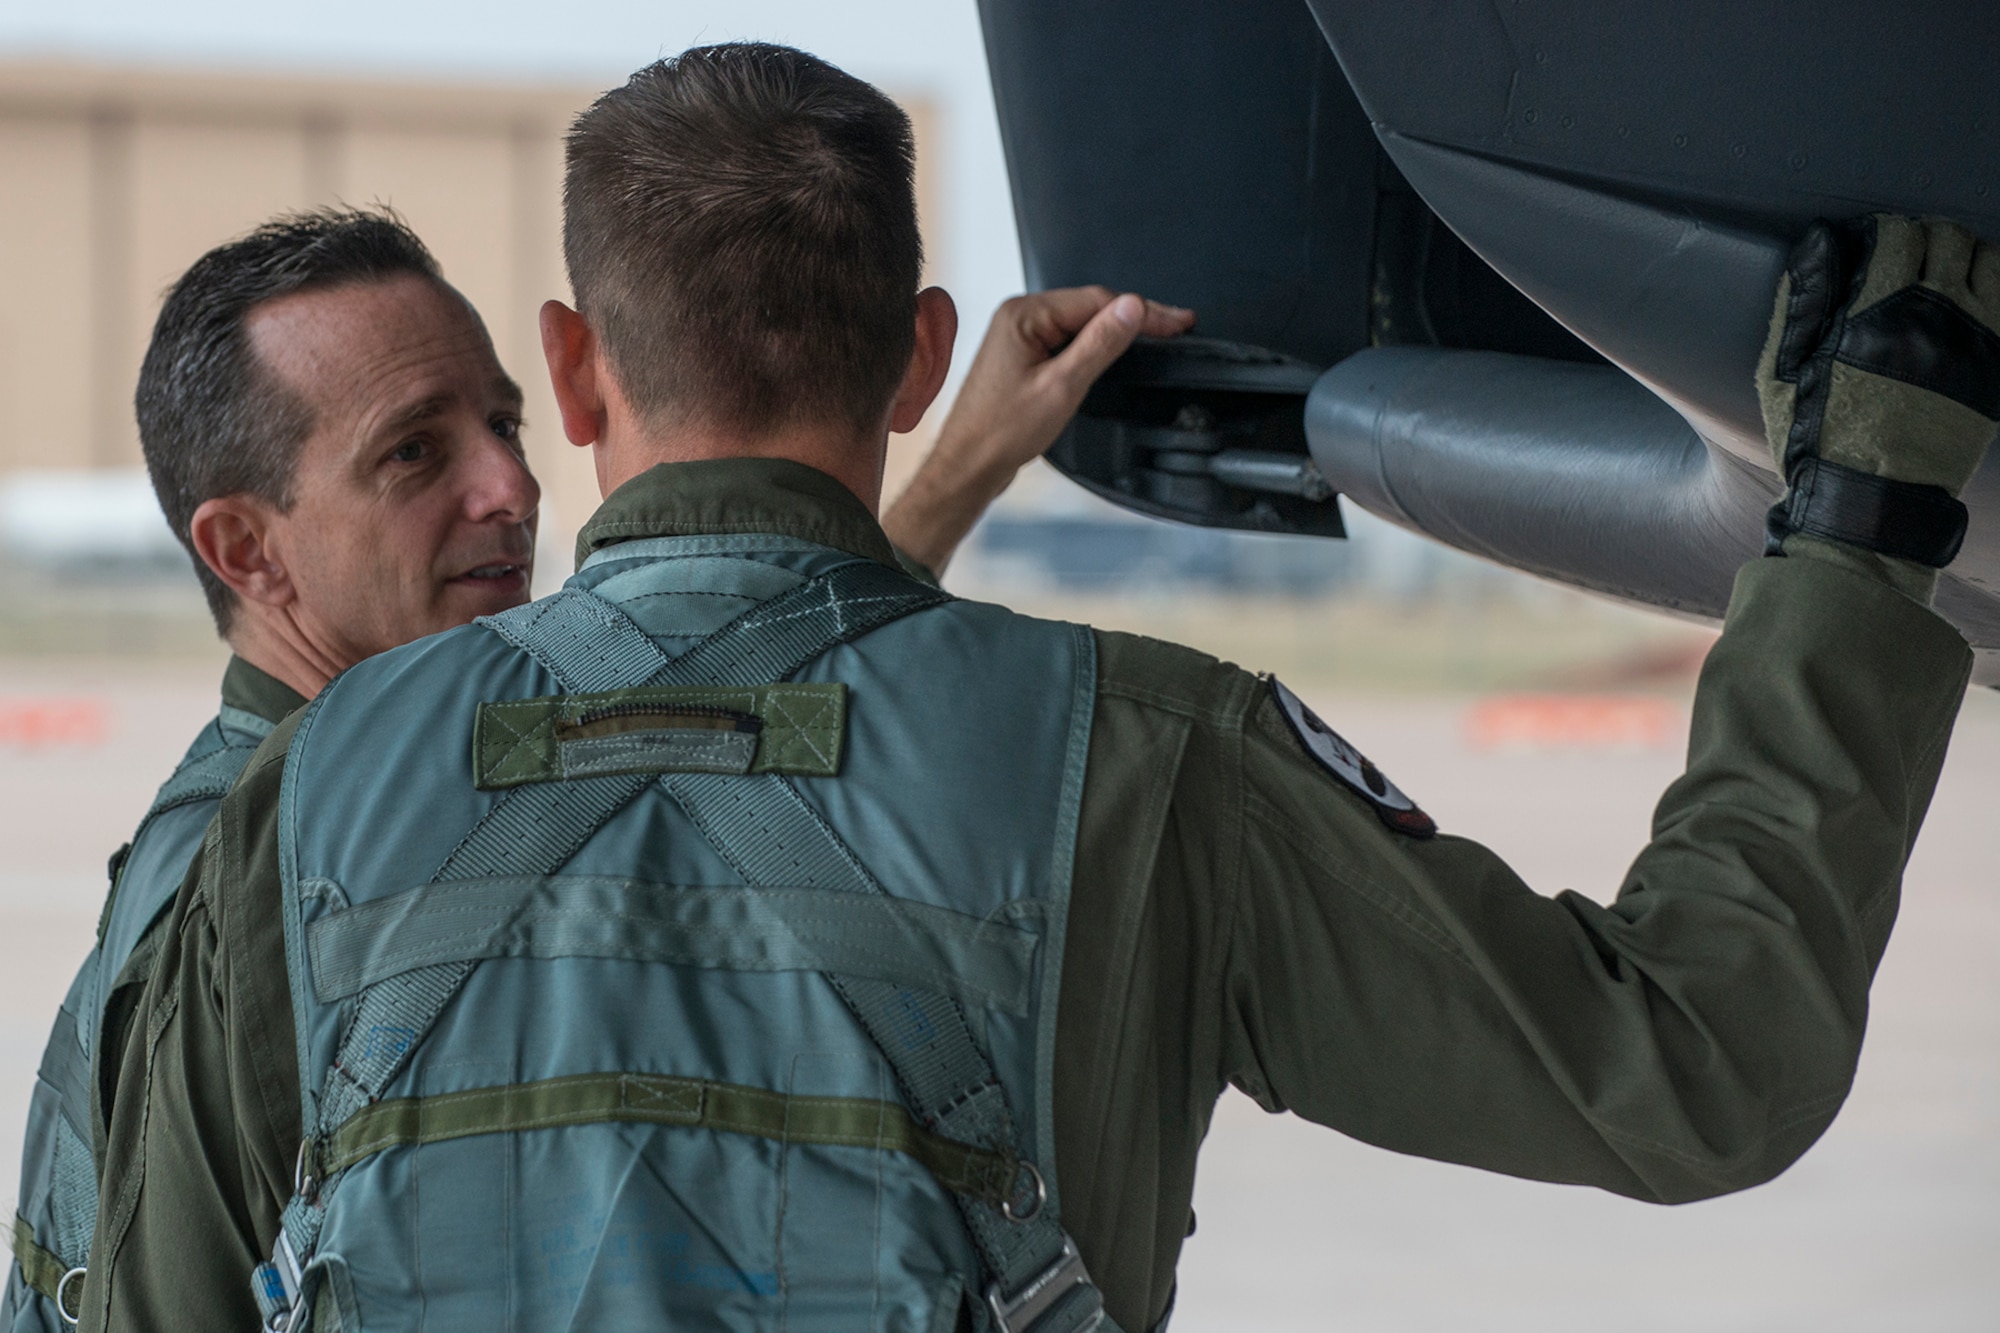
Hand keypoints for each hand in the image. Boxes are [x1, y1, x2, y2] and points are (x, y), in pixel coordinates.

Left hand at [882, 286, 1193, 573]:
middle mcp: (1019, 318)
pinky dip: (1096, 345)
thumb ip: (1099, 344)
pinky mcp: (1023, 357)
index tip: (1178, 321)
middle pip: (1090, 307)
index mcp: (1024, 315)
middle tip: (1177, 326)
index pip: (1097, 300)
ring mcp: (1020, 337)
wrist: (968, 466)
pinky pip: (1067, 340)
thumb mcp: (1062, 386)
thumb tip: (1132, 308)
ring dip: (1117, 330)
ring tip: (1157, 335)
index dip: (1144, 311)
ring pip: (1081, 323)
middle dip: (1135, 317)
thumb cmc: (1000, 432)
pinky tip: (1116, 350)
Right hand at [1758, 214, 1999, 566]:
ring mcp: (1975, 343)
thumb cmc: (1818, 439)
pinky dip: (1991, 289)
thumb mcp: (1786, 372)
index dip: (1880, 231)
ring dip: (1965, 257)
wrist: (1871, 502)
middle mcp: (1935, 319)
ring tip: (1942, 276)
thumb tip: (1820, 239)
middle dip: (1923, 238)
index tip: (1869, 245)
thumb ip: (1805, 299)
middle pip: (1947, 238)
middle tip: (1904, 258)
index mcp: (1877, 316)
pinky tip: (1968, 303)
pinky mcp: (1997, 368)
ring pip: (1989, 260)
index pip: (1897, 234)